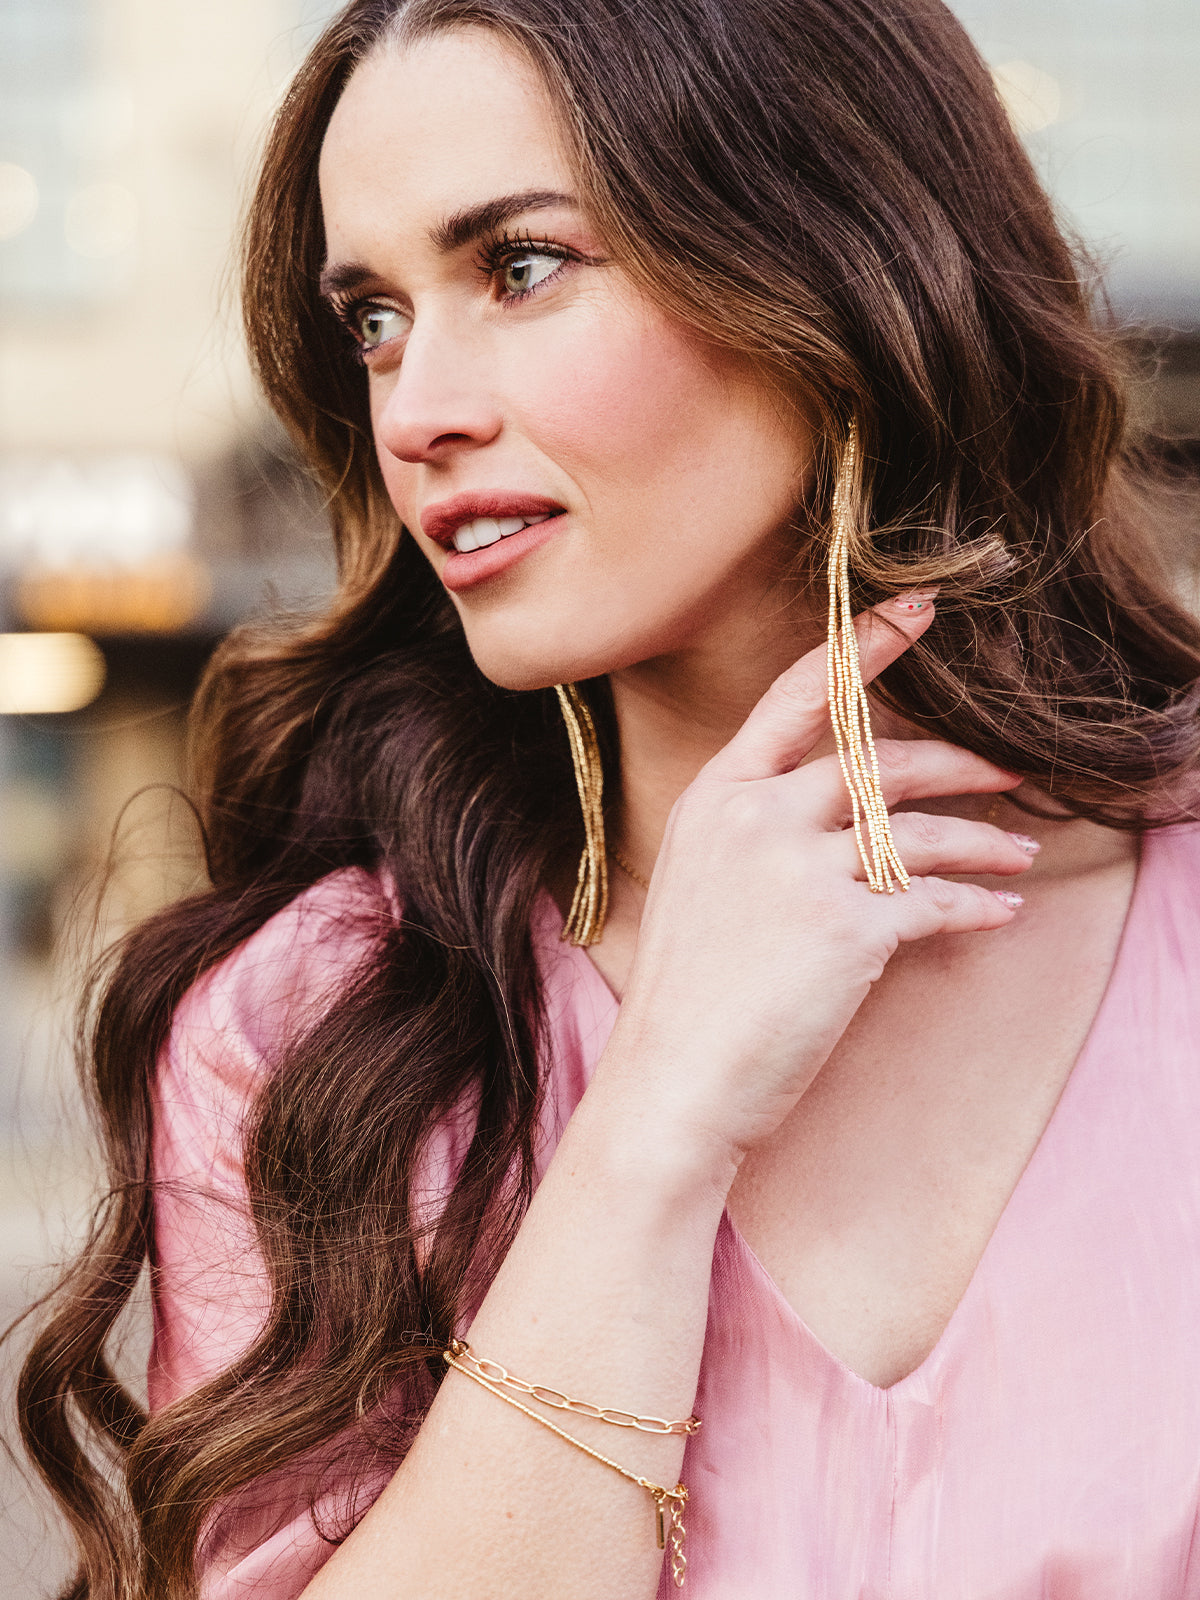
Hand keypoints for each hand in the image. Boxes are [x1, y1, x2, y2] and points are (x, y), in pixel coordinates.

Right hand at [598, 597, 1033, 1178]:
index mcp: (717, 796)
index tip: (918, 610)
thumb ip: (759, 826)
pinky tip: (998, 911)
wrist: (674, 1078)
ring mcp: (799, 869)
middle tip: (1005, 771)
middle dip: (955, 762)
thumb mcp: (701, 880)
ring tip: (1017, 851)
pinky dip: (975, 904)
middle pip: (877, 760)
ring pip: (917, 829)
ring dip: (980, 838)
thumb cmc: (689, 989)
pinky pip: (934, 901)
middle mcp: (756, 817)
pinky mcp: (844, 928)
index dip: (863, 648)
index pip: (798, 696)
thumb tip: (846, 807)